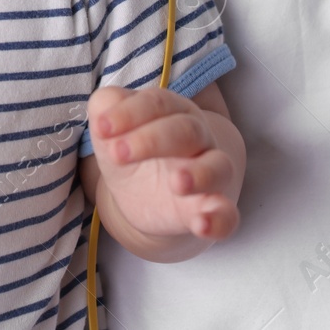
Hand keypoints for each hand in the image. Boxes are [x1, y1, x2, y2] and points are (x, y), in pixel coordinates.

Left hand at [87, 85, 238, 241]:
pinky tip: (202, 225)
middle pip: (186, 131)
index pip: (158, 104)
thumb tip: (105, 114)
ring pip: (218, 167)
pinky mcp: (210, 210)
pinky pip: (227, 214)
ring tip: (176, 183)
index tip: (102, 129)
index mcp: (172, 112)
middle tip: (118, 153)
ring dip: (200, 174)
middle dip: (151, 140)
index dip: (130, 113)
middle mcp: (198, 139)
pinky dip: (219, 219)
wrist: (142, 195)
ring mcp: (209, 174)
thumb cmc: (130, 149)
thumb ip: (105, 108)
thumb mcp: (111, 129)